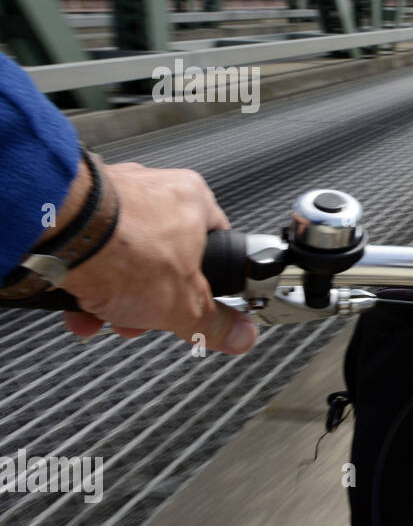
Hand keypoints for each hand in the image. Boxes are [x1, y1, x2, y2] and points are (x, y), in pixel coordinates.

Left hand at [60, 163, 258, 353]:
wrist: (58, 230)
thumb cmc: (124, 248)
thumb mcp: (185, 304)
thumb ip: (214, 322)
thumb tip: (241, 335)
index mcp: (194, 201)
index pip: (216, 244)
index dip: (204, 283)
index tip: (192, 304)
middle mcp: (154, 190)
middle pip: (161, 258)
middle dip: (147, 298)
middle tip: (140, 316)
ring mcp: (111, 195)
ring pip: (120, 256)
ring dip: (110, 294)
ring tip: (99, 314)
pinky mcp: (73, 205)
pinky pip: (85, 248)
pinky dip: (80, 277)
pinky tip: (74, 300)